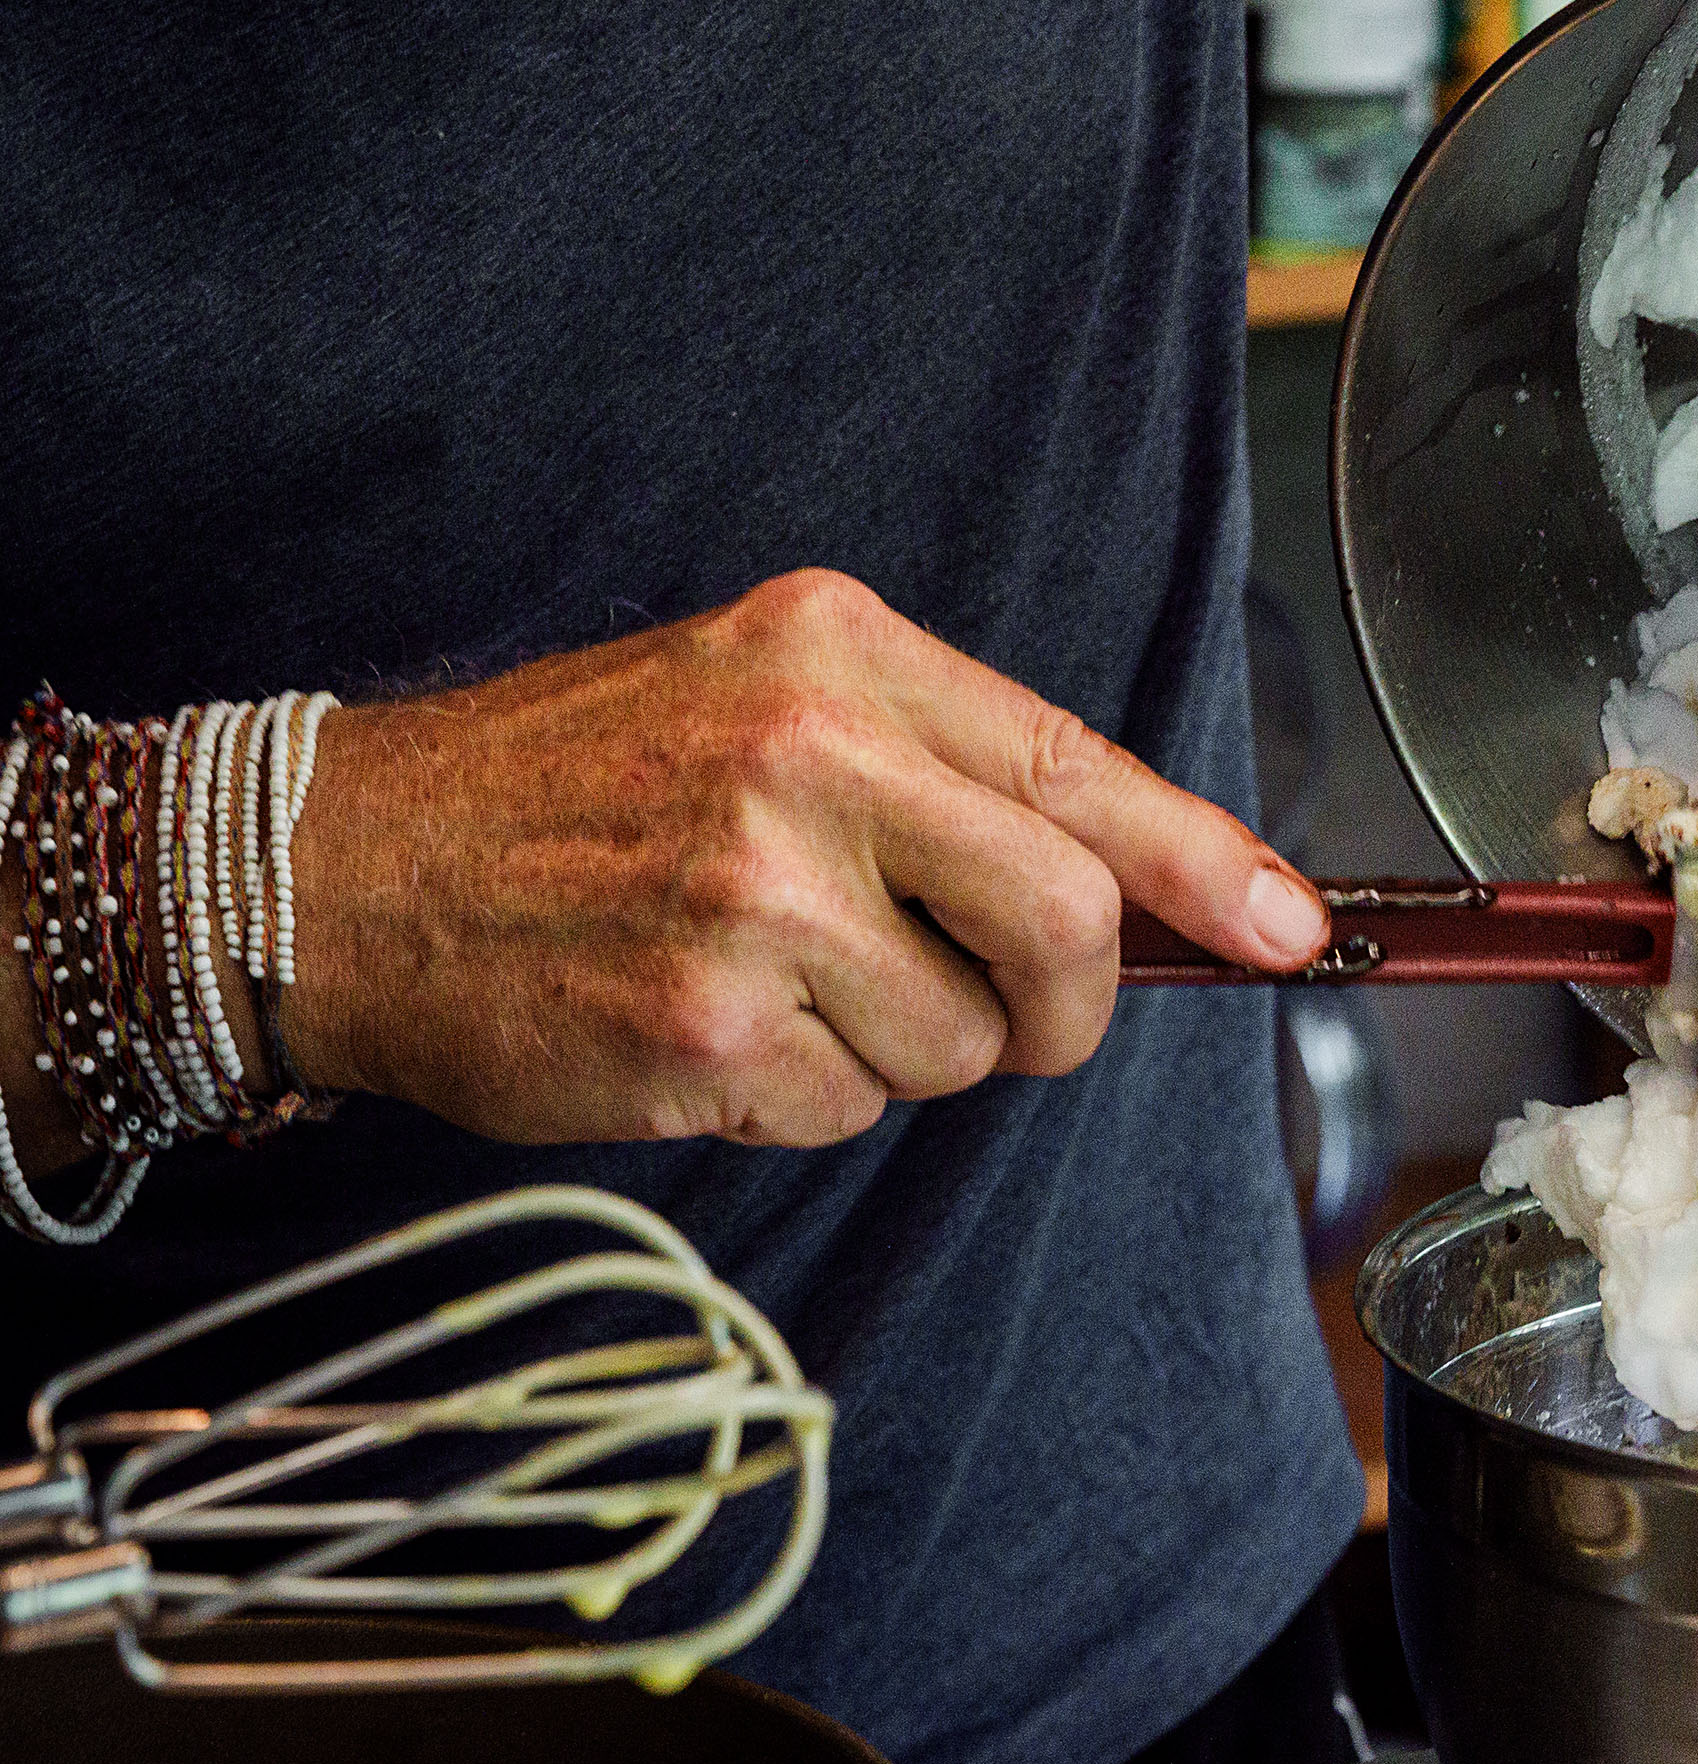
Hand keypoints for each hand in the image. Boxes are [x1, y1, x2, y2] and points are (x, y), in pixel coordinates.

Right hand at [279, 570, 1328, 1147]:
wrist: (344, 866)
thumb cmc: (579, 788)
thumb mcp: (765, 699)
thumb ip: (950, 775)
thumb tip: (1152, 892)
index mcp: (841, 655)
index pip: (1085, 770)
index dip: (1208, 868)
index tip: (1286, 928)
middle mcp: (808, 760)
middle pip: (1066, 920)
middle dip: (1067, 1002)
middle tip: (1014, 1013)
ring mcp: (754, 898)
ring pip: (963, 1041)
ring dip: (902, 1048)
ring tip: (777, 981)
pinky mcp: (706, 1028)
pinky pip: (851, 1108)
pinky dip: (803, 1097)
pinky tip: (707, 1028)